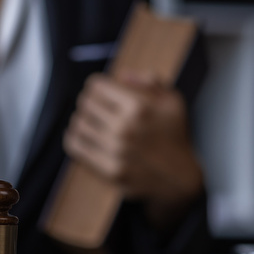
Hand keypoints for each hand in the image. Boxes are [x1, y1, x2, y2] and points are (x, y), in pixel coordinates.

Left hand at [63, 72, 203, 227]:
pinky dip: (74, 138)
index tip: (98, 90)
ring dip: (80, 120)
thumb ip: (149, 82)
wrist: (179, 178)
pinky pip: (77, 147)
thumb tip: (123, 75)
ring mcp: (116, 151)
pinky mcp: (109, 170)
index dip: (96, 86)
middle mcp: (125, 128)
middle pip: (85, 104)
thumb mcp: (172, 101)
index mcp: (139, 107)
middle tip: (92, 106)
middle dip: (88, 102)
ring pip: (78, 125)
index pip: (96, 86)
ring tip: (87, 121)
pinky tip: (80, 135)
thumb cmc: (174, 135)